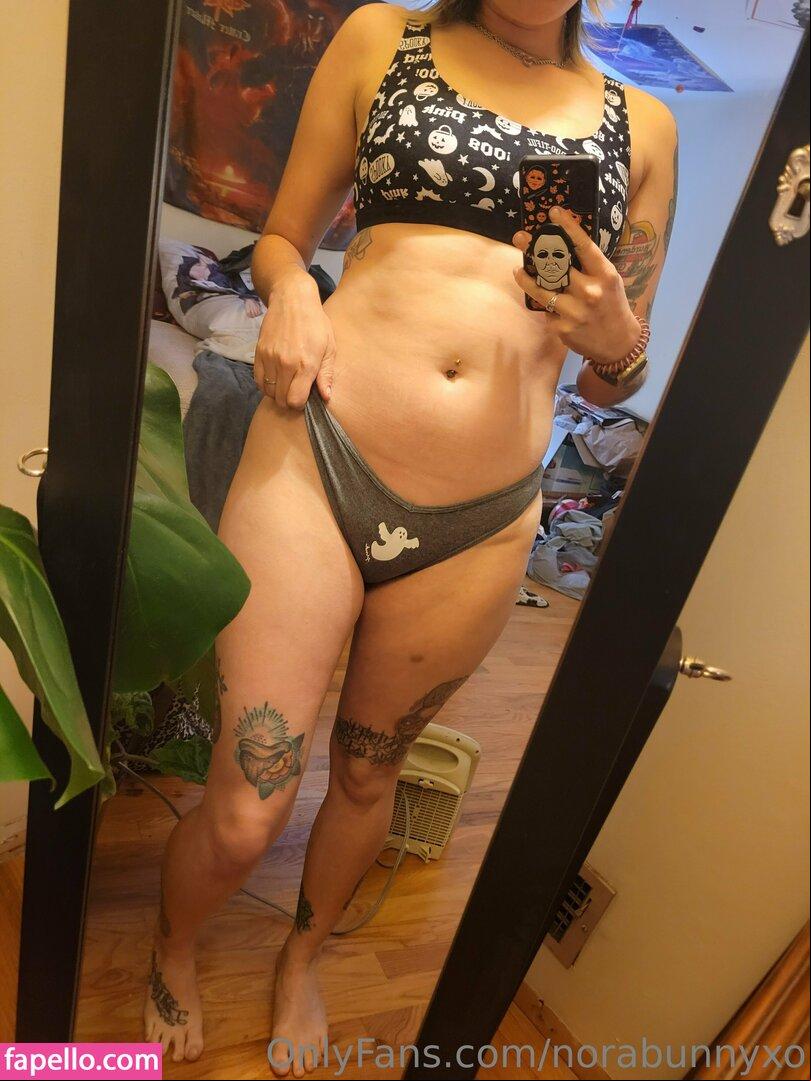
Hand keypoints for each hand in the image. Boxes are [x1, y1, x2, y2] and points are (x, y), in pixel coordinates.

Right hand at [253, 269, 335, 409]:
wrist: (292, 299)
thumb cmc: (316, 324)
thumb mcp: (329, 348)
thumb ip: (326, 374)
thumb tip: (326, 397)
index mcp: (306, 365)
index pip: (295, 401)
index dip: (299, 404)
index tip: (304, 398)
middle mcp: (286, 364)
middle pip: (281, 399)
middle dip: (288, 401)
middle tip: (295, 392)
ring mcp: (270, 358)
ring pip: (268, 391)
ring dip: (276, 393)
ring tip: (286, 384)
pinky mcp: (259, 352)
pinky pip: (258, 379)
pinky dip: (265, 384)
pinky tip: (275, 378)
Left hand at [512, 207, 640, 363]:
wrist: (618, 344)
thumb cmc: (612, 306)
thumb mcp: (609, 281)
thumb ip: (590, 267)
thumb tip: (562, 246)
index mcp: (605, 275)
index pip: (584, 246)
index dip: (568, 227)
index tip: (553, 212)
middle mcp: (590, 292)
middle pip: (557, 266)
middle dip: (535, 249)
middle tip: (519, 237)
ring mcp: (575, 311)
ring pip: (542, 290)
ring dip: (527, 279)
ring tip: (519, 270)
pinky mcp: (562, 328)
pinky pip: (547, 311)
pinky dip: (548, 307)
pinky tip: (553, 308)